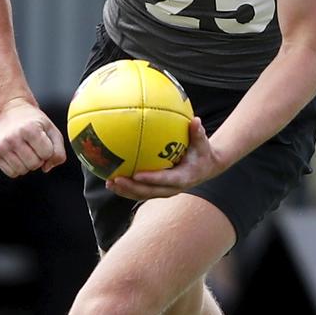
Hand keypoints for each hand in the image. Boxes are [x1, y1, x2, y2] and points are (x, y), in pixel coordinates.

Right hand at [0, 100, 66, 177]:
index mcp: (29, 129)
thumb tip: (45, 169)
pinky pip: (12, 174)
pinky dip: (18, 168)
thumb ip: (58, 152)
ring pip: (22, 171)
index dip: (48, 149)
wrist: (13, 111)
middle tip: (34, 146)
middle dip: (39, 158)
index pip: (47, 154)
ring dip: (28, 164)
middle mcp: (13, 138)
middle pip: (34, 164)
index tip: (43, 139)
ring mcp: (2, 146)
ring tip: (26, 150)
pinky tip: (17, 155)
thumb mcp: (52, 131)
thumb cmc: (36, 123)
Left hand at [106, 117, 226, 199]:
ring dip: (125, 190)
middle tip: (116, 180)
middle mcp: (172, 188)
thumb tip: (196, 120)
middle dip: (132, 188)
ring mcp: (164, 190)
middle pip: (149, 192)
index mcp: (183, 178)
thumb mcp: (202, 143)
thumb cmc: (203, 152)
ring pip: (142, 194)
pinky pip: (141, 190)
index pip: (165, 180)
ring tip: (109, 183)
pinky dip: (127, 187)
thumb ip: (198, 133)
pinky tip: (112, 178)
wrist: (206, 167)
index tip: (136, 175)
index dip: (151, 179)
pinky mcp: (158, 189)